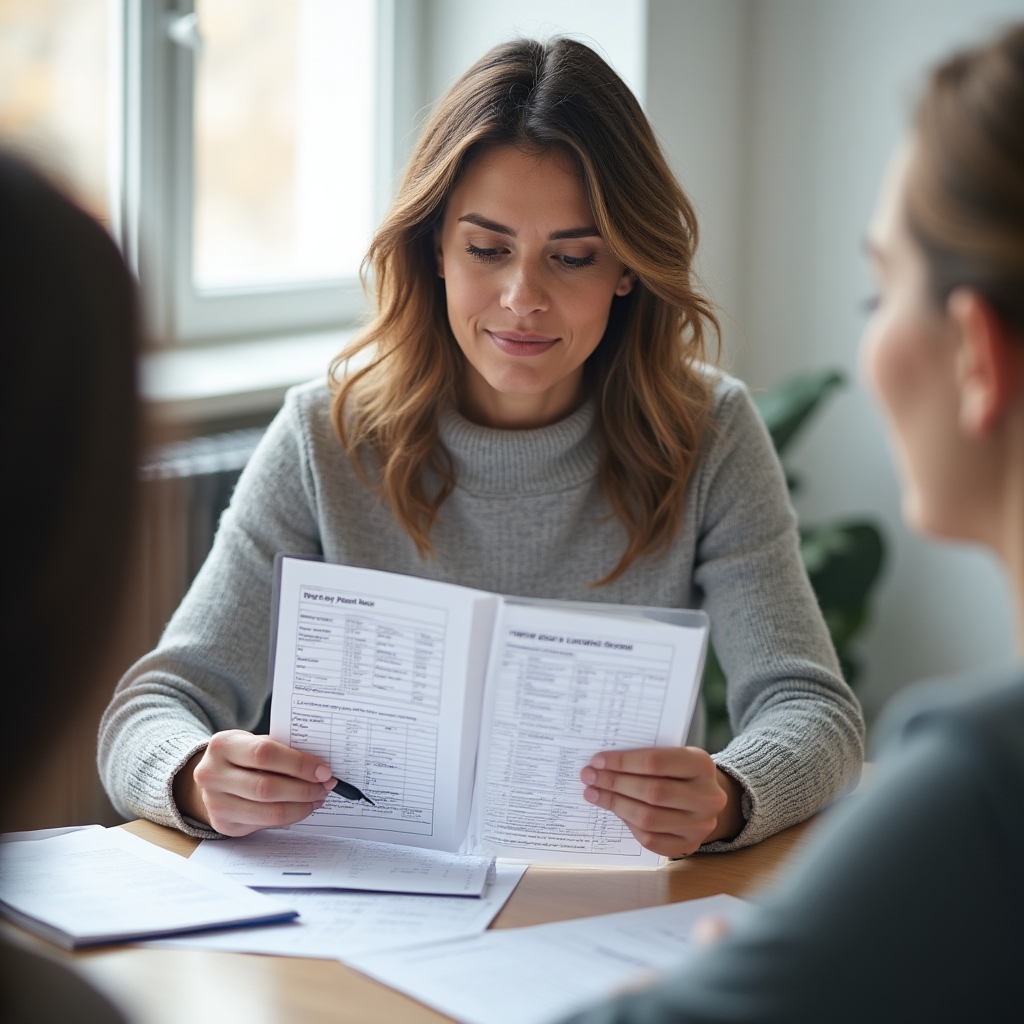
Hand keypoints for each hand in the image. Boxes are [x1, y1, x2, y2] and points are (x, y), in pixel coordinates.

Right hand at [172, 730, 336, 835]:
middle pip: (266, 787)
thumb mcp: (254, 742)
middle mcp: (212, 774)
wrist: (211, 777)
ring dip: (301, 806)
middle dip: (304, 789)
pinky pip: (264, 825)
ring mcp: (215, 803)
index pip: (264, 754)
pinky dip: (289, 817)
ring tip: (317, 798)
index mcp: (223, 745)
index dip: (298, 764)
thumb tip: (320, 769)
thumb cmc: (242, 756)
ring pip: (268, 811)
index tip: (323, 770)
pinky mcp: (223, 824)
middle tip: (326, 786)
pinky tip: (301, 807)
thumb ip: (281, 750)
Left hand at [579, 747, 743, 856]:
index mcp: (701, 765)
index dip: (622, 762)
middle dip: (614, 783)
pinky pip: (650, 839)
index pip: (655, 762)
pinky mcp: (689, 845)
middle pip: (651, 792)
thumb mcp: (674, 756)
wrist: (707, 799)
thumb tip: (603, 764)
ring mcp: (700, 825)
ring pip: (648, 818)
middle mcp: (707, 797)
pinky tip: (615, 811)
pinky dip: (628, 824)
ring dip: (615, 804)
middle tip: (589, 777)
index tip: (597, 760)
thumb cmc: (681, 772)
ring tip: (594, 794)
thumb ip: (646, 757)